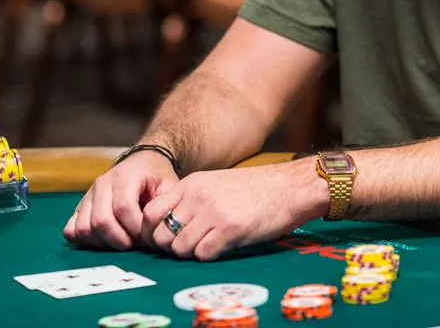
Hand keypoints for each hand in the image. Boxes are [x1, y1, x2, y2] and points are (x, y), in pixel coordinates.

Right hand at [64, 150, 178, 249]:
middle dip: (120, 240)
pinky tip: (104, 240)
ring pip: (85, 228)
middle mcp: (102, 184)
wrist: (143, 162)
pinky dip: (85, 240)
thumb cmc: (157, 176)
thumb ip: (166, 205)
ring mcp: (89, 195)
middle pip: (101, 221)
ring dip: (104, 243)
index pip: (123, 208)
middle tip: (135, 244)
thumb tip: (160, 230)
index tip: (147, 237)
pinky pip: (71, 230)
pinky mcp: (81, 206)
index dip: (135, 229)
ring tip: (122, 241)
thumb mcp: (170, 185)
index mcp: (125, 176)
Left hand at [140, 160, 326, 260]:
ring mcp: (212, 213)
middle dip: (170, 247)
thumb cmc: (256, 189)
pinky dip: (208, 256)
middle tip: (187, 248)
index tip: (167, 238)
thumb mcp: (216, 183)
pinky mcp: (229, 229)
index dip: (153, 231)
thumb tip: (168, 225)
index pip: (149, 213)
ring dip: (191, 253)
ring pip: (179, 248)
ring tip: (208, 246)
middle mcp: (197, 197)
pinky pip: (202, 255)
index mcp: (191, 184)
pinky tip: (222, 247)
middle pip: (161, 235)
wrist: (290, 187)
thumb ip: (192, 199)